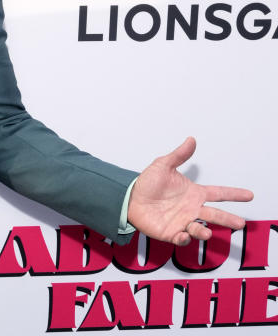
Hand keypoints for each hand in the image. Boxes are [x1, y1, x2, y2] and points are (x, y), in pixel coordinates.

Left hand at [128, 137, 252, 245]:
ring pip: (200, 229)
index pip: (219, 193)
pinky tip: (183, 234)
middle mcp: (192, 209)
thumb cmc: (148, 183)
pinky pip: (182, 238)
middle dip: (228, 220)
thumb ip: (179, 155)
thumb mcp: (163, 166)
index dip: (234, 194)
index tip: (249, 195)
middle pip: (215, 215)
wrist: (129, 198)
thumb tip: (191, 140)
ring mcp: (183, 221)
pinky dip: (185, 238)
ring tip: (207, 232)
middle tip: (240, 223)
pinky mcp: (171, 232)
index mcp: (194, 193)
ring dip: (204, 232)